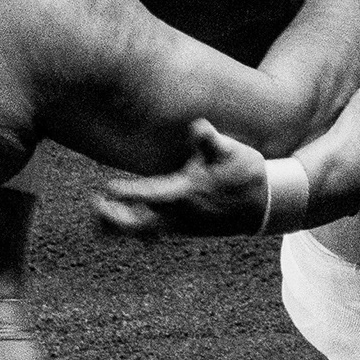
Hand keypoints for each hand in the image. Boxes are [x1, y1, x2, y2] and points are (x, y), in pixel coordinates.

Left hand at [91, 116, 275, 239]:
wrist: (264, 204)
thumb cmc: (244, 173)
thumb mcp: (232, 152)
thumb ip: (211, 141)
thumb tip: (198, 126)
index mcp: (189, 192)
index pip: (152, 194)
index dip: (129, 192)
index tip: (107, 187)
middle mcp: (181, 214)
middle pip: (140, 223)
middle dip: (115, 219)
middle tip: (94, 206)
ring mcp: (181, 225)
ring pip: (144, 232)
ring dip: (119, 227)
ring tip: (97, 221)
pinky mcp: (183, 229)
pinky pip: (152, 234)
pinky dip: (133, 231)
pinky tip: (115, 228)